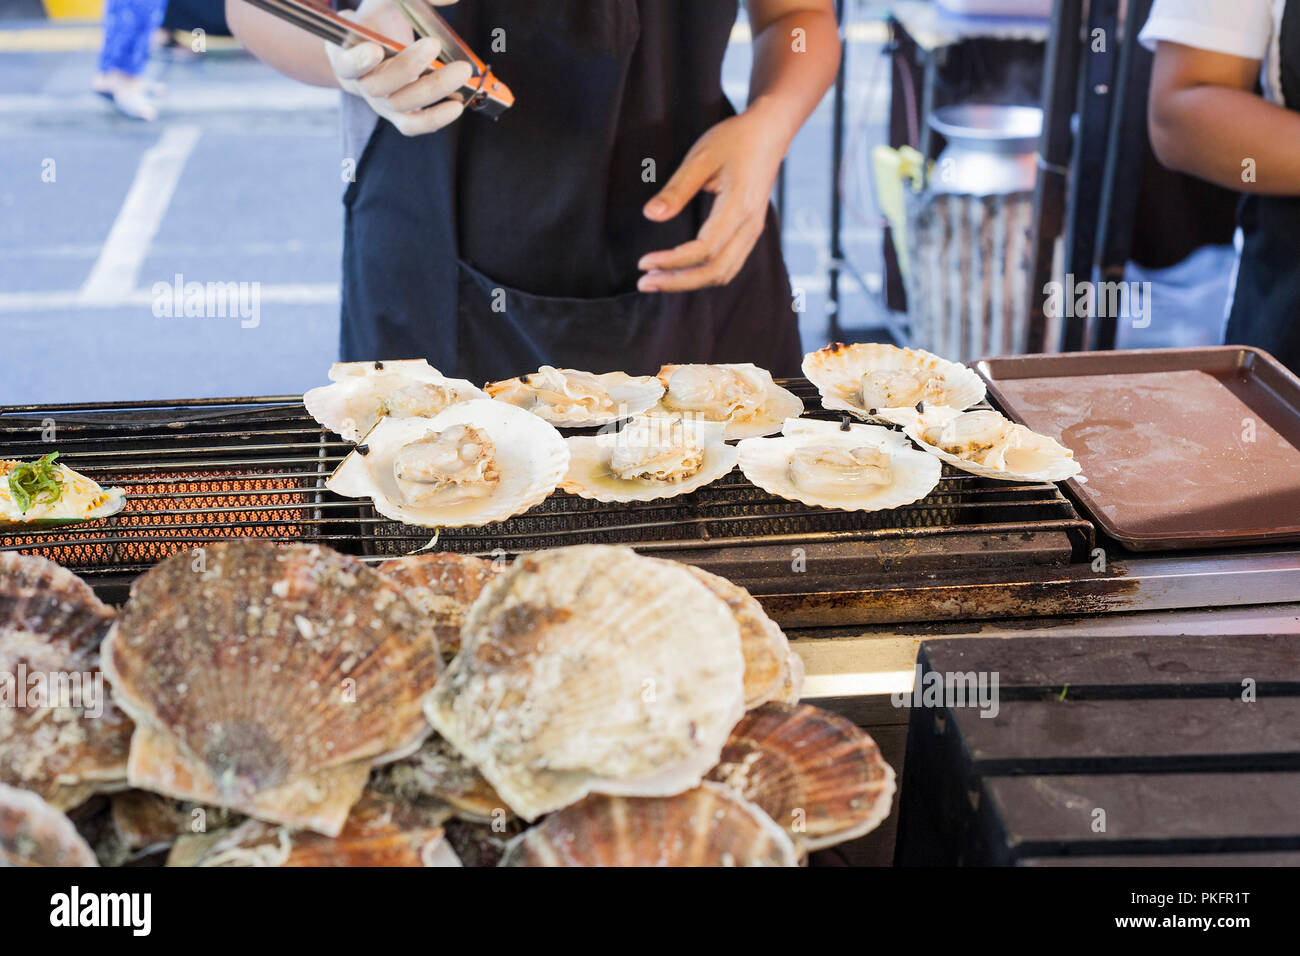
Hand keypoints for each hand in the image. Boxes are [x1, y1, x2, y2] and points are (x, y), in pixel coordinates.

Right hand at [325, 0, 471, 136]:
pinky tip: (457, 105)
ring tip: (460, 71)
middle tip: (434, 44)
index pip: (346, 64)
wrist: (374, 49)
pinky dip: (436, 119)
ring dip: (433, 89)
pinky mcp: (399, 115)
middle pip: (379, 86)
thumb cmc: (377, 22)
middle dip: (409, 66)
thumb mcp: (385, 2)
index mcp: (346, 54)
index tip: (376, 48)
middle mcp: (362, 83)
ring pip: (402, 106)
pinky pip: (414, 125)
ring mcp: (381, 103)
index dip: (359, 61)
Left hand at [638, 104, 789, 291]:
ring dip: (689, 282)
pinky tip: (679, 270)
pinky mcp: (749, 232)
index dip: (672, 262)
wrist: (769, 133)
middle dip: (678, 282)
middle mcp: (750, 227)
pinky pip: (728, 265)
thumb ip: (676, 189)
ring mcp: (753, 232)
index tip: (644, 263)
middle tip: (644, 282)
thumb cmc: (735, 140)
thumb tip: (651, 214)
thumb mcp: (701, 158)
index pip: (704, 250)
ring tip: (657, 279)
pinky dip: (702, 274)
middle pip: (715, 272)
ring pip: (723, 273)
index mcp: (739, 208)